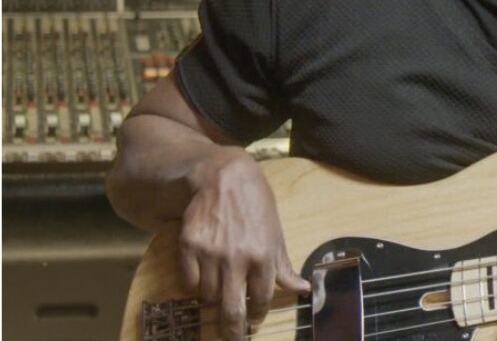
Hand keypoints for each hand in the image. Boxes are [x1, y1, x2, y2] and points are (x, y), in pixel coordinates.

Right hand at [179, 147, 309, 339]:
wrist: (223, 177)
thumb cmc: (255, 205)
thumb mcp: (275, 233)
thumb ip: (284, 266)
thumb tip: (303, 290)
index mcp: (264, 255)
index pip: (261, 299)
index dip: (257, 315)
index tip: (254, 322)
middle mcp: (237, 258)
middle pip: (232, 310)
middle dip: (233, 330)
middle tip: (233, 337)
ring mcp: (210, 254)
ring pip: (208, 297)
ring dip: (214, 300)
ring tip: (219, 293)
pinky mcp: (188, 247)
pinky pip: (188, 283)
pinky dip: (195, 286)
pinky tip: (203, 277)